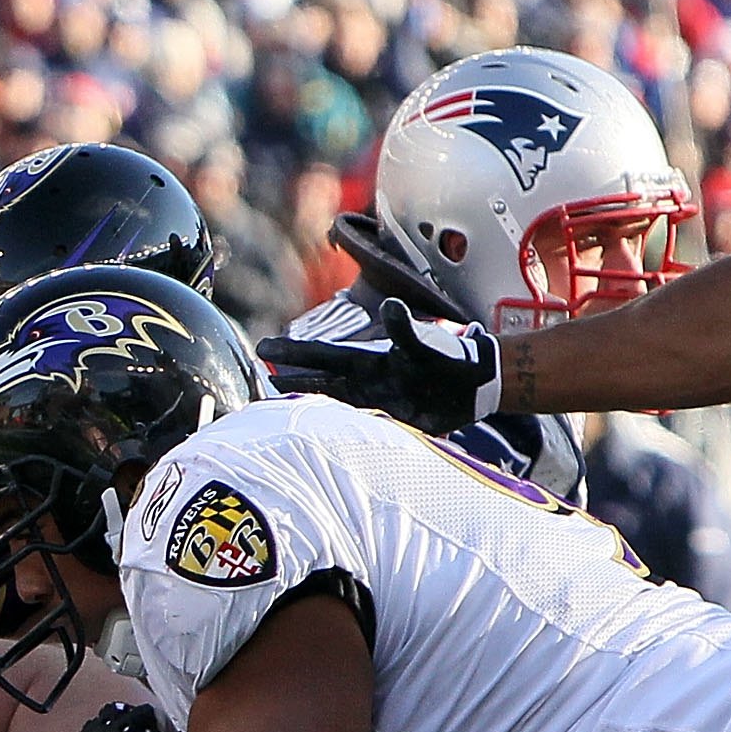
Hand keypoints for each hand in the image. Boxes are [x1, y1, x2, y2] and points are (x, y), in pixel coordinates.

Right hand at [258, 298, 502, 430]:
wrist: (472, 384)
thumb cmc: (449, 358)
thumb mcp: (426, 342)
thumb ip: (405, 328)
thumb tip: (390, 307)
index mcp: (366, 359)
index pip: (322, 355)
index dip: (293, 353)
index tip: (264, 348)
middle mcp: (363, 377)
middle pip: (318, 377)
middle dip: (290, 375)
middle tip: (259, 372)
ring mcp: (372, 397)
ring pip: (330, 398)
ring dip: (305, 398)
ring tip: (277, 396)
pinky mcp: (384, 416)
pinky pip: (350, 419)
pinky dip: (330, 422)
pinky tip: (313, 424)